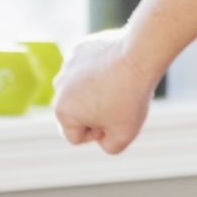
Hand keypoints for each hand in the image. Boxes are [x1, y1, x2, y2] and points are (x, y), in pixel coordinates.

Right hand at [53, 33, 158, 154]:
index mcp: (62, 111)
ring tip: (120, 85)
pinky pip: (90, 69)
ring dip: (99, 92)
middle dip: (97, 113)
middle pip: (78, 112)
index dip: (99, 134)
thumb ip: (109, 146)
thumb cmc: (130, 96)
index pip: (76, 137)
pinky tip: (119, 68)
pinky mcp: (79, 50)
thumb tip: (102, 139)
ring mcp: (66, 67)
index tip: (115, 119)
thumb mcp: (125, 134)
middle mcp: (58, 88)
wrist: (138, 56)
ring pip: (83, 90)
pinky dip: (103, 71)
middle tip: (120, 102)